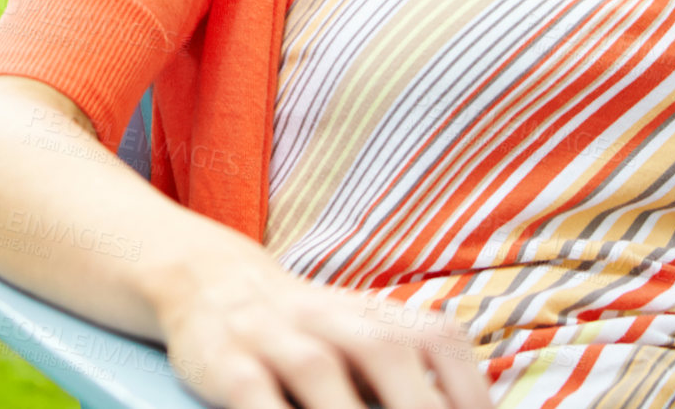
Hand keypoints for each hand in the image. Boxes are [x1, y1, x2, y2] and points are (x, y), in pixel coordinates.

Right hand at [156, 251, 491, 408]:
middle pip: (384, 351)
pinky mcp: (223, 359)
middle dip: (416, 407)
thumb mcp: (356, 334)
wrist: (206, 279)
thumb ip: (403, 377)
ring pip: (317, 369)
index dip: (468, 390)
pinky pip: (251, 392)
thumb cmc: (301, 330)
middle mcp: (327, 314)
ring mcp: (273, 334)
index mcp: (371, 311)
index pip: (437, 339)